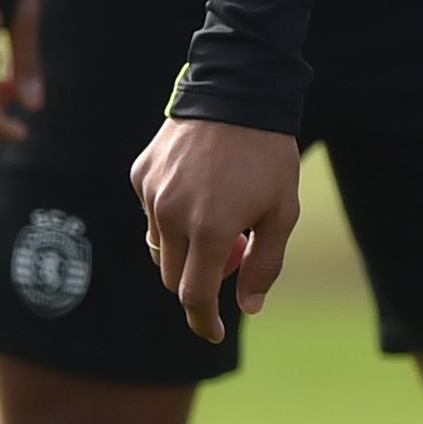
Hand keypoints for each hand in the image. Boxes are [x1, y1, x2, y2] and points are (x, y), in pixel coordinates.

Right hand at [132, 116, 300, 342]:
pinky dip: (172, 216)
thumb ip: (264, 265)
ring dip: (186, 248)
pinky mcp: (141, 174)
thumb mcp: (281, 212)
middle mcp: (172, 214)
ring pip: (161, 246)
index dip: (203, 321)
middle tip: (235, 250)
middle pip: (174, 277)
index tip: (214, 331)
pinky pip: (152, 213)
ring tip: (219, 216)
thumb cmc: (267, 155)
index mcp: (210, 228)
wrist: (236, 92)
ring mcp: (152, 193)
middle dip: (201, 278)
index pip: (193, 295)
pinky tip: (198, 190)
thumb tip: (247, 307)